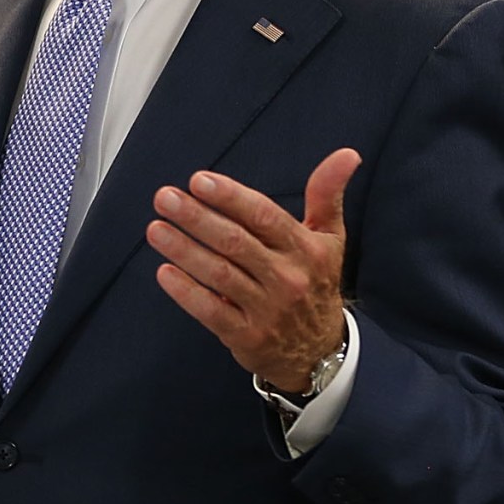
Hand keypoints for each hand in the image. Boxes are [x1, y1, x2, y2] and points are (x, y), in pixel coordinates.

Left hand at [145, 148, 359, 391]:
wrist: (320, 350)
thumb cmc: (315, 282)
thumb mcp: (329, 238)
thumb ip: (327, 194)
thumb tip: (348, 153)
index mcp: (305, 249)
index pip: (264, 216)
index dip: (230, 197)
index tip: (197, 180)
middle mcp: (288, 278)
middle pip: (236, 243)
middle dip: (197, 218)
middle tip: (165, 198)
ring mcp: (266, 309)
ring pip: (220, 274)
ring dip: (184, 250)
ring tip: (156, 229)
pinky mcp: (247, 336)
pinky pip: (212, 312)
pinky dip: (187, 292)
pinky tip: (164, 272)